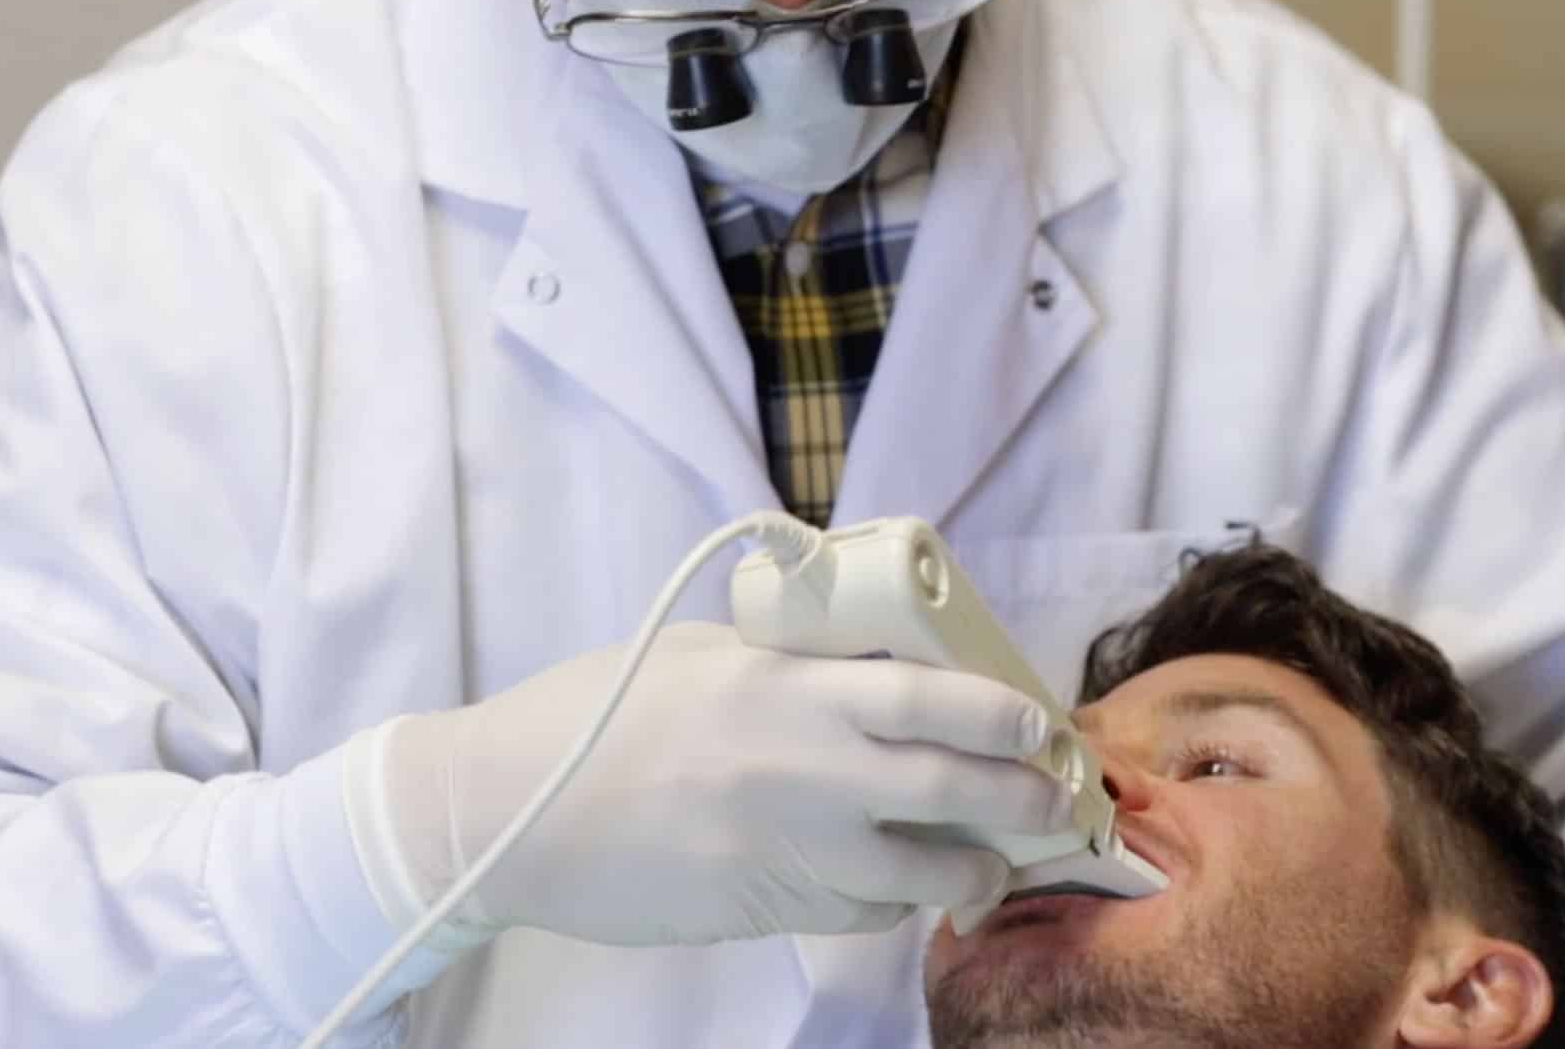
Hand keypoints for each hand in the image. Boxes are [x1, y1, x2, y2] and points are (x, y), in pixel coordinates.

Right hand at [371, 622, 1069, 946]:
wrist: (508, 810)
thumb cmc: (596, 712)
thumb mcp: (702, 655)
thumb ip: (791, 662)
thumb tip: (873, 664)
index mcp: (785, 687)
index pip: (928, 696)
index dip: (1000, 714)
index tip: (1037, 723)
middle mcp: (801, 767)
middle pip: (950, 786)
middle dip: (1024, 798)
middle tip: (1056, 800)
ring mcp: (785, 848)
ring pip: (920, 870)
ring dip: (973, 868)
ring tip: (991, 860)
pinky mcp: (763, 908)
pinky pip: (861, 909)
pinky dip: (893, 898)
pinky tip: (898, 884)